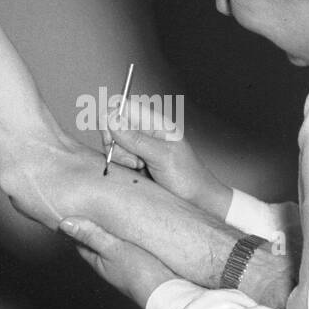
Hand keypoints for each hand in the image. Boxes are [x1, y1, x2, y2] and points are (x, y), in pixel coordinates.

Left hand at [60, 216, 177, 308]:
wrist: (168, 291)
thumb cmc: (140, 272)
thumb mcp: (113, 248)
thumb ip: (91, 235)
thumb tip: (64, 224)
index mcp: (98, 261)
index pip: (80, 240)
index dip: (75, 224)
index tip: (72, 207)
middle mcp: (110, 263)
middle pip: (96, 240)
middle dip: (94, 224)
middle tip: (90, 202)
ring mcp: (126, 263)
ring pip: (114, 242)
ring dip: (113, 228)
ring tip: (111, 208)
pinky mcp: (143, 261)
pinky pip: (130, 244)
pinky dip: (128, 233)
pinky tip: (134, 225)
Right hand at [102, 100, 229, 218]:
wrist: (197, 201)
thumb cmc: (188, 176)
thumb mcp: (162, 156)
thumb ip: (135, 139)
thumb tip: (111, 120)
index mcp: (154, 122)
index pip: (123, 107)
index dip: (111, 118)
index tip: (112, 137)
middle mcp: (144, 132)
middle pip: (112, 127)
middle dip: (116, 144)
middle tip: (134, 160)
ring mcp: (138, 148)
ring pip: (112, 146)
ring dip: (121, 159)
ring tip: (141, 168)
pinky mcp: (133, 164)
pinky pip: (116, 161)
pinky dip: (122, 169)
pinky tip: (138, 174)